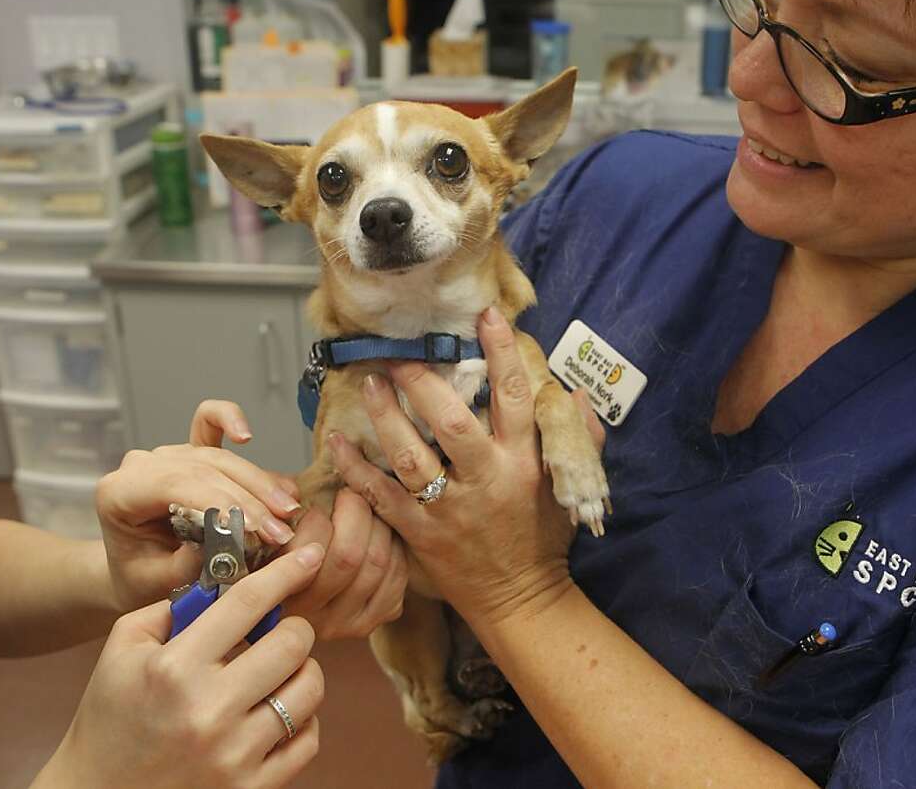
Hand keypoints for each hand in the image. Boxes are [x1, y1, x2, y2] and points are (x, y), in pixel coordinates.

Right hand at [33, 544, 326, 788]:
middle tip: (280, 633)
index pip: (247, 604)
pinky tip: (275, 713)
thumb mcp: (122, 651)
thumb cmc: (111, 718)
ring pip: (308, 690)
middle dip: (294, 629)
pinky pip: (308, 739)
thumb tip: (226, 582)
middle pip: (293, 645)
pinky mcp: (252, 788)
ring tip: (277, 675)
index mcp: (174, 669)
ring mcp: (234, 755)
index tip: (309, 555)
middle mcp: (208, 711)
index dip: (286, 573)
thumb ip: (174, 608)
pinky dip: (301, 720)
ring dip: (302, 672)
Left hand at [97, 400, 303, 612]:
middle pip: (204, 469)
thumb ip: (190, 562)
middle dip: (248, 499)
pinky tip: (245, 433)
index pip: (175, 484)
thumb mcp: (159, 583)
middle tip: (280, 531)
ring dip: (258, 483)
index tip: (256, 528)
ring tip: (287, 510)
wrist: (134, 575)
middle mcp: (142, 466)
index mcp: (119, 493)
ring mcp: (167, 455)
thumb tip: (229, 539)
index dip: (220, 501)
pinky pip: (208, 423)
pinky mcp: (190, 452)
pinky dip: (228, 420)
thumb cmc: (142, 579)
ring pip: (220, 457)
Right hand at [280, 488, 408, 638]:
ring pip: (377, 562)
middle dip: (355, 512)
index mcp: (276, 594)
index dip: (317, 518)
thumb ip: (272, 515)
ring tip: (366, 511)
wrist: (290, 610)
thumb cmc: (273, 560)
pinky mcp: (372, 622)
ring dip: (378, 526)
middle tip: (349, 495)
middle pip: (348, 556)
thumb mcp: (262, 537)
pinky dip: (394, 548)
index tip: (317, 504)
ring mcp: (344, 624)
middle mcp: (310, 617)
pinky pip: (395, 576)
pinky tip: (380, 536)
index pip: (306, 552)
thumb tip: (293, 493)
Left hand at [328, 307, 603, 626]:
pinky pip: (382, 496)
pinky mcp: (420, 533)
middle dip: (424, 383)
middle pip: (452, 422)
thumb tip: (573, 393)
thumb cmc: (544, 539)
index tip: (487, 315)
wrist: (520, 600)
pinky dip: (356, 468)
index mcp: (523, 462)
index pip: (515, 398)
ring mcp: (449, 509)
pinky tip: (338, 439)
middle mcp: (485, 480)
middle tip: (402, 355)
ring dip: (387, 416)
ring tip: (370, 382)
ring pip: (411, 455)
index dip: (502, 353)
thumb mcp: (568, 489)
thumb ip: (578, 439)